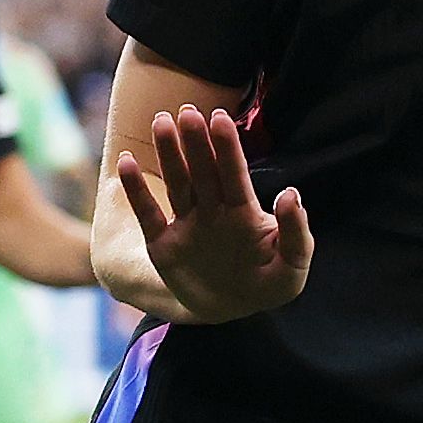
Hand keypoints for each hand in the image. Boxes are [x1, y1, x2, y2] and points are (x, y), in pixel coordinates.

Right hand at [111, 105, 314, 321]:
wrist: (231, 311)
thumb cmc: (267, 284)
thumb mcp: (292, 267)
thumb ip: (295, 232)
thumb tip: (291, 193)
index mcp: (243, 211)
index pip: (234, 174)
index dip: (227, 147)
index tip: (219, 118)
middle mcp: (213, 210)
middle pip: (203, 171)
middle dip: (196, 142)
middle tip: (188, 111)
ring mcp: (187, 224)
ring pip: (177, 183)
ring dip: (169, 154)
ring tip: (161, 122)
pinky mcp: (162, 244)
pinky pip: (147, 214)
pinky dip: (136, 191)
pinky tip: (126, 162)